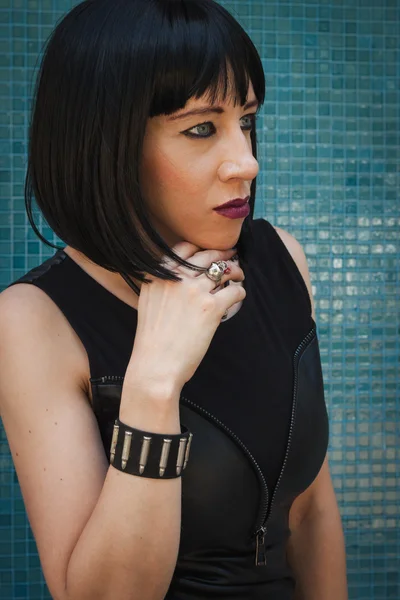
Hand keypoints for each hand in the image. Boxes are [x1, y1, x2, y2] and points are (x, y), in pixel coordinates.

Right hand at [125, 242, 245, 394]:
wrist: (156, 365)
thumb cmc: (152, 340)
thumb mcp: (149, 302)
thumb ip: (163, 284)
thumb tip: (184, 277)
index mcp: (159, 274)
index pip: (184, 248)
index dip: (202, 248)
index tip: (211, 252)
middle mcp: (177, 277)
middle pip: (207, 256)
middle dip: (222, 255)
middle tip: (231, 256)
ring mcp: (195, 290)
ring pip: (224, 270)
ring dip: (235, 271)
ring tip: (239, 275)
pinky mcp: (211, 307)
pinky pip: (234, 291)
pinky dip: (239, 292)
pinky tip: (238, 296)